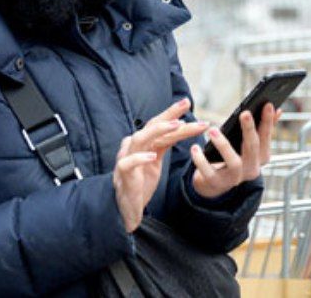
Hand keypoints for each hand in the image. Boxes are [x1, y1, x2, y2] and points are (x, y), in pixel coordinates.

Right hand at [113, 98, 207, 232]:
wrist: (125, 207)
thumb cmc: (140, 182)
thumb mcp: (156, 160)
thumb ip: (164, 143)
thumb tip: (181, 126)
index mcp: (143, 144)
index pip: (157, 124)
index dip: (172, 113)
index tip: (187, 102)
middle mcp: (134, 147)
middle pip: (150, 126)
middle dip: (169, 114)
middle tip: (186, 105)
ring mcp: (126, 159)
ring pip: (139, 139)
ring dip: (158, 130)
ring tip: (177, 126)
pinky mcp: (123, 175)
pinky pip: (127, 163)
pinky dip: (139, 158)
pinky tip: (152, 156)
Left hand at [190, 103, 278, 199]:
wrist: (214, 182)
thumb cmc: (234, 156)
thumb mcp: (248, 144)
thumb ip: (262, 128)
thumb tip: (278, 109)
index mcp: (261, 157)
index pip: (266, 137)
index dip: (268, 121)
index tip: (268, 104)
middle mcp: (251, 169)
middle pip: (253, 148)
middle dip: (249, 130)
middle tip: (244, 113)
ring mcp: (235, 178)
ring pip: (234, 162)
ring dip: (224, 145)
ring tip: (212, 130)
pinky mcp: (216, 183)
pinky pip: (209, 172)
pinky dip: (201, 160)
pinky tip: (195, 148)